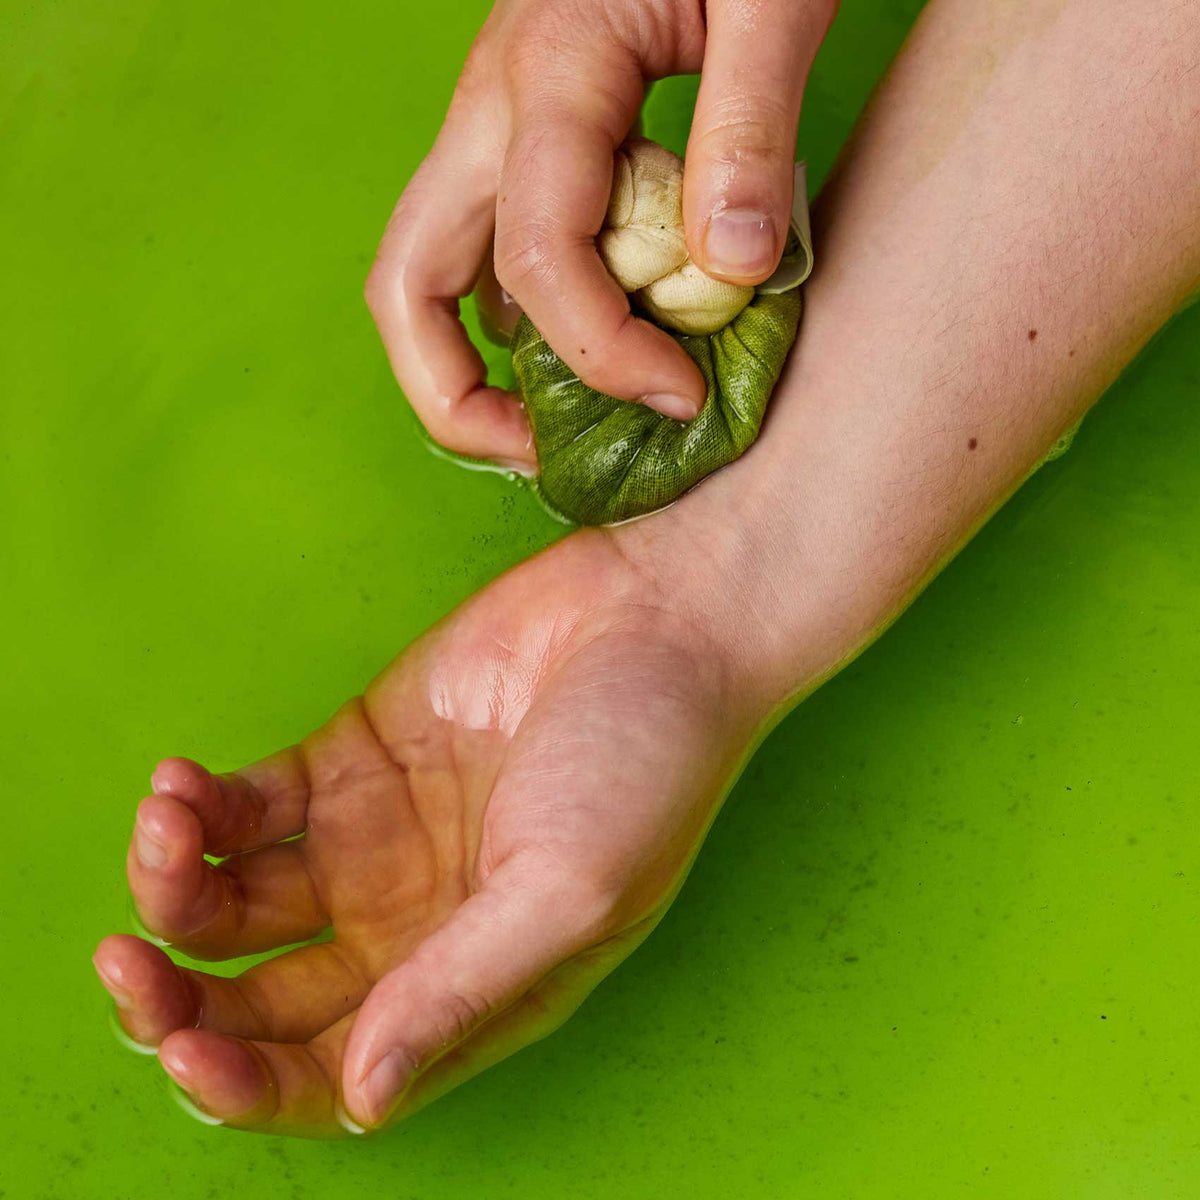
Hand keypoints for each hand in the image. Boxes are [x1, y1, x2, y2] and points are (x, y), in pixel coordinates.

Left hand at [92, 531, 763, 1136]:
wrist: (662, 620)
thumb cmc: (648, 764)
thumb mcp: (569, 892)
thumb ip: (462, 990)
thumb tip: (365, 1096)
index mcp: (470, 985)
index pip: (336, 1073)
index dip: (250, 1084)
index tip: (187, 1050)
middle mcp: (412, 927)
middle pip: (263, 1000)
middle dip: (180, 1000)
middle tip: (127, 961)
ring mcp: (374, 843)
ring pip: (236, 905)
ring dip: (175, 886)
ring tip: (167, 826)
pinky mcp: (350, 759)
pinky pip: (245, 808)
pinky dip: (199, 807)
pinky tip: (181, 785)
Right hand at [365, 0, 837, 466]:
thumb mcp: (772, 3)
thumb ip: (751, 131)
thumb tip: (730, 270)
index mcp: (549, 73)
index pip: (539, 258)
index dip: (604, 355)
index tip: (681, 397)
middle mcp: (489, 110)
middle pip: (407, 284)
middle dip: (458, 398)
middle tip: (545, 452)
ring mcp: (490, 128)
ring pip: (429, 276)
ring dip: (475, 370)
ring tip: (562, 423)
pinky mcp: (516, 144)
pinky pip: (485, 256)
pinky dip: (522, 322)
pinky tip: (592, 345)